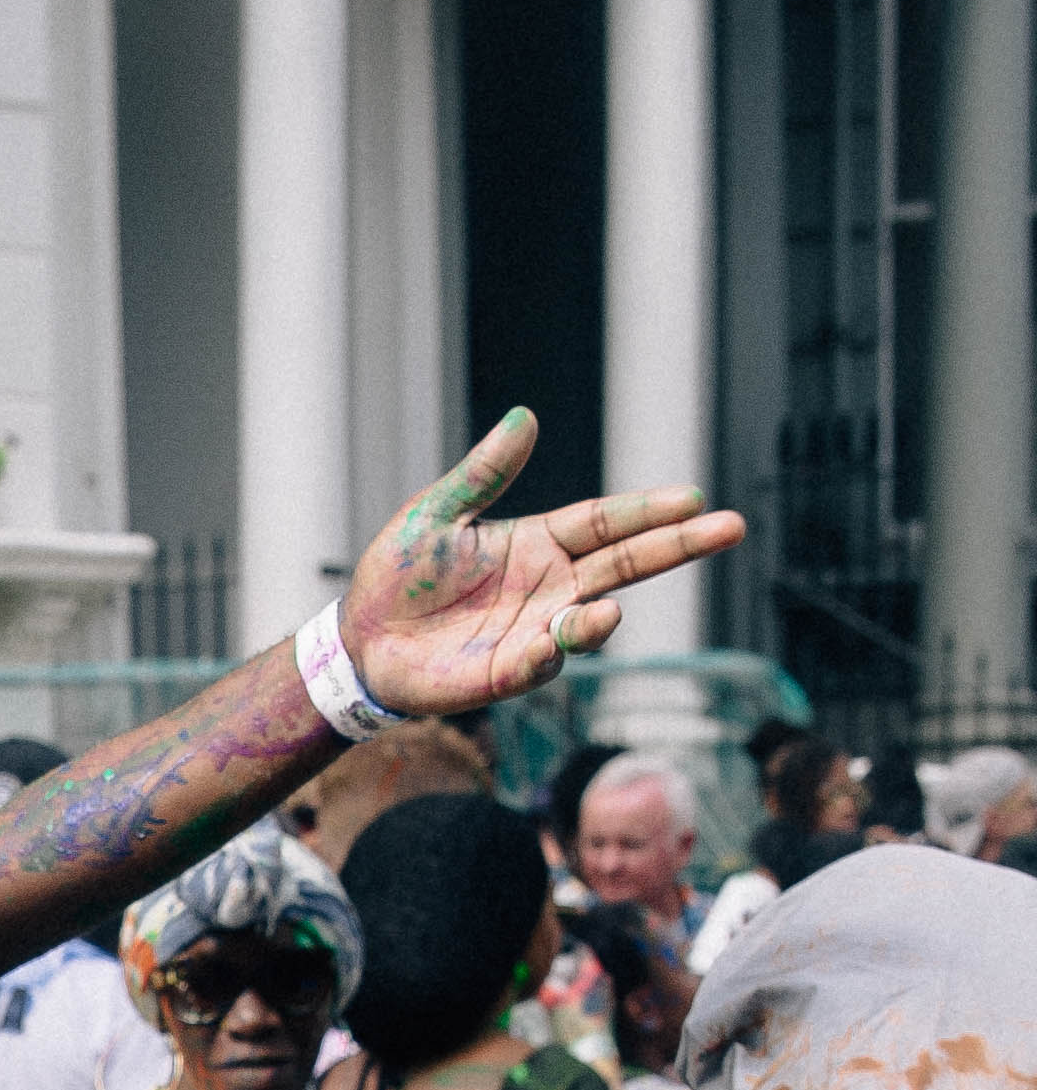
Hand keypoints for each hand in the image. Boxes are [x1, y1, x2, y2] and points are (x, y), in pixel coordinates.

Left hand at [340, 414, 748, 723]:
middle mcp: (549, 587)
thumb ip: (483, 473)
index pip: (606, 522)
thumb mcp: (437, 513)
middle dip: (677, 548)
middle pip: (625, 565)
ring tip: (606, 612)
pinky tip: (550, 641)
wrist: (360, 639)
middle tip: (729, 527)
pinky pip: (539, 663)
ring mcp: (534, 631)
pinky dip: (548, 654)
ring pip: (590, 621)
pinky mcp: (507, 672)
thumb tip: (523, 417)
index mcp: (538, 543)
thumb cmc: (399, 575)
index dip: (648, 510)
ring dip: (602, 618)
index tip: (692, 497)